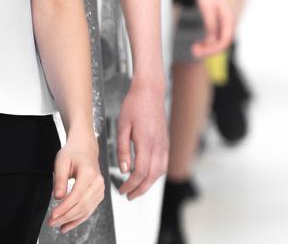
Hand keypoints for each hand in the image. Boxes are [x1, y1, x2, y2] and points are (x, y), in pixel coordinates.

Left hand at [49, 132, 104, 233]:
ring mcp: (100, 189)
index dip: (64, 207)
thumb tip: (58, 197)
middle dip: (66, 216)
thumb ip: (60, 179)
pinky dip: (79, 219)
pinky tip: (68, 224)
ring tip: (58, 225)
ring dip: (71, 220)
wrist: (85, 149)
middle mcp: (98, 182)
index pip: (76, 195)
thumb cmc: (72, 153)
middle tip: (52, 222)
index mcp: (89, 172)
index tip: (53, 215)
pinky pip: (89, 210)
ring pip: (86, 210)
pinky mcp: (99, 194)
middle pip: (82, 205)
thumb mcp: (61, 162)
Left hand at [116, 77, 167, 199]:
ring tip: (137, 189)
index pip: (140, 172)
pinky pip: (163, 163)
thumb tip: (124, 169)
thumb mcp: (122, 126)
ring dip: (149, 184)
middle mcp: (157, 145)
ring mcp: (164, 143)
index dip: (131, 185)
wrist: (150, 91)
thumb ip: (122, 149)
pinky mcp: (165, 141)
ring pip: (160, 171)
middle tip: (128, 195)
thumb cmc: (134, 105)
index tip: (122, 190)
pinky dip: (156, 174)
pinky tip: (148, 175)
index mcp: (145, 142)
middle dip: (140, 190)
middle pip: (151, 176)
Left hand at [192, 0, 235, 56]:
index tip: (200, 51)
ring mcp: (224, 23)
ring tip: (194, 48)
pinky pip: (215, 36)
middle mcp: (229, 23)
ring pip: (218, 41)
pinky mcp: (218, 21)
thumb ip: (210, 26)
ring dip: (207, 47)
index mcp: (229, 20)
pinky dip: (207, 41)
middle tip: (193, 51)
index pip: (225, 42)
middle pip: (222, 43)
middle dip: (209, 50)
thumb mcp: (207, 9)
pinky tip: (198, 43)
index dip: (213, 49)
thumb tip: (212, 42)